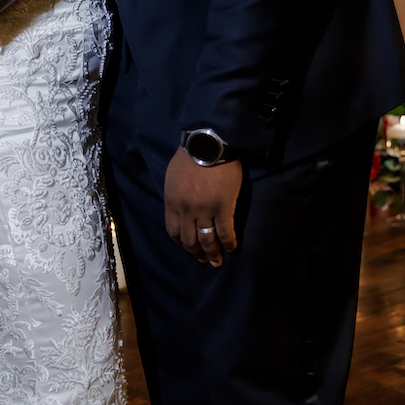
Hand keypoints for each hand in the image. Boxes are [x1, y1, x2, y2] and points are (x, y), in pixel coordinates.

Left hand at [164, 148, 242, 266]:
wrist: (208, 143)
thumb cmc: (190, 155)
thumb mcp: (173, 176)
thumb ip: (175, 194)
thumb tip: (178, 206)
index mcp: (172, 202)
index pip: (173, 231)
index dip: (181, 243)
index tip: (187, 247)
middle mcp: (186, 210)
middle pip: (189, 240)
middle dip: (196, 253)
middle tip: (203, 261)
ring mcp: (205, 210)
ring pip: (207, 240)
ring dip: (212, 254)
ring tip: (217, 262)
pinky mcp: (223, 207)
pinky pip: (225, 232)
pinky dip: (228, 243)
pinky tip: (232, 248)